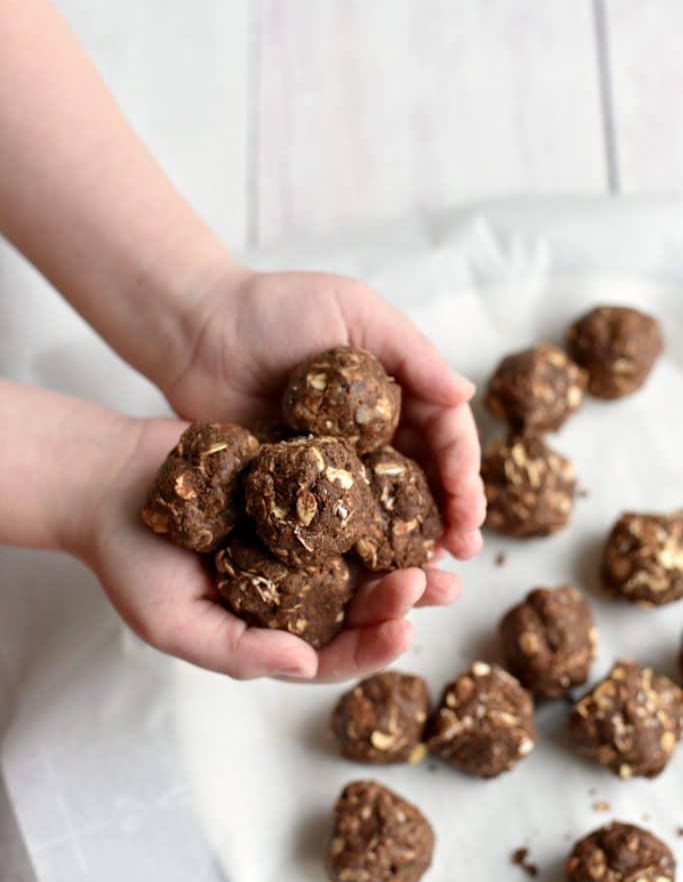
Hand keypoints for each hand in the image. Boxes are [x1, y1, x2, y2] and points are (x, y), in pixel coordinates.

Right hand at [86, 416, 462, 681]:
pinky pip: (345, 499)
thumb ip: (238, 652)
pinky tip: (408, 492)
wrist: (110, 481)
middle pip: (360, 605)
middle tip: (435, 584)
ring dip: (404, 553)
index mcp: (270, 629)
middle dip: (402, 600)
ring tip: (443, 547)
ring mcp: (299, 538)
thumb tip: (306, 664)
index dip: (370, 650)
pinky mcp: (298, 489)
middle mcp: (293, 588)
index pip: (331, 654)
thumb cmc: (132, 561)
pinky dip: (377, 500)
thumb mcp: (174, 622)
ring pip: (364, 554)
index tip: (403, 633)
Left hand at [168, 269, 484, 555]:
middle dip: (449, 516)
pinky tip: (371, 573)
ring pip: (384, 509)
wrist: (197, 333)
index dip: (463, 471)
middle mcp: (374, 433)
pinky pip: (331, 522)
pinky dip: (355, 549)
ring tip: (430, 571)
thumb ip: (411, 352)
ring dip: (411, 541)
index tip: (470, 507)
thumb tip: (469, 393)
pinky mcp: (295, 488)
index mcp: (397, 392)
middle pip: (423, 480)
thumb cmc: (276, 308)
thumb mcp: (353, 309)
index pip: (444, 434)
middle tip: (462, 550)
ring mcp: (335, 464)